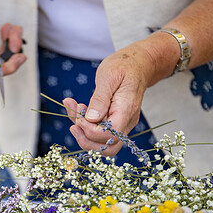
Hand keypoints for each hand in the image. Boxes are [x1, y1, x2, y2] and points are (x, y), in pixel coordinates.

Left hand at [66, 41, 158, 155]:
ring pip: (103, 143)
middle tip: (73, 125)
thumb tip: (91, 118)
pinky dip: (86, 126)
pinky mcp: (116, 122)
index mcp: (126, 110)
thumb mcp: (108, 76)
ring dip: (84, 134)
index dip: (90, 131)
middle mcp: (127, 122)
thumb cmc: (124, 66)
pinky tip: (77, 109)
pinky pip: (100, 132)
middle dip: (86, 141)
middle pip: (108, 147)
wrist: (138, 64)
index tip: (80, 117)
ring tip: (74, 113)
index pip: (109, 135)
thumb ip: (100, 99)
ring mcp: (122, 124)